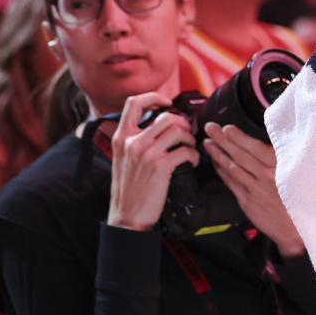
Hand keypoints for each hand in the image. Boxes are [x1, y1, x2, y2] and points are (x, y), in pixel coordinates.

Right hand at [108, 93, 198, 230]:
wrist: (126, 217)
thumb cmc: (129, 188)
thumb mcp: (122, 158)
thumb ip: (134, 140)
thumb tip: (157, 125)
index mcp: (121, 137)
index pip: (133, 102)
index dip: (154, 97)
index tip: (167, 103)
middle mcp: (132, 141)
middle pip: (166, 116)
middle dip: (183, 123)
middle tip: (187, 134)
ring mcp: (146, 153)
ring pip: (179, 129)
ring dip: (191, 138)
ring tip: (190, 148)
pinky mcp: (160, 166)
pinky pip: (186, 150)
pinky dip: (194, 155)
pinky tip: (192, 162)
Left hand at [202, 124, 304, 257]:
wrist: (298, 227)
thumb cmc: (300, 198)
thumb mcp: (298, 174)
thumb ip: (281, 160)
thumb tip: (265, 145)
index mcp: (280, 167)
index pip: (255, 148)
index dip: (239, 137)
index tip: (227, 128)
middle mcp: (266, 176)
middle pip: (240, 155)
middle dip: (222, 140)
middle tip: (210, 128)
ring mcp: (255, 189)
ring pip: (232, 168)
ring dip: (218, 154)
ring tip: (208, 143)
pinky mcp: (248, 201)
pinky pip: (231, 183)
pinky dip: (222, 172)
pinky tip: (215, 163)